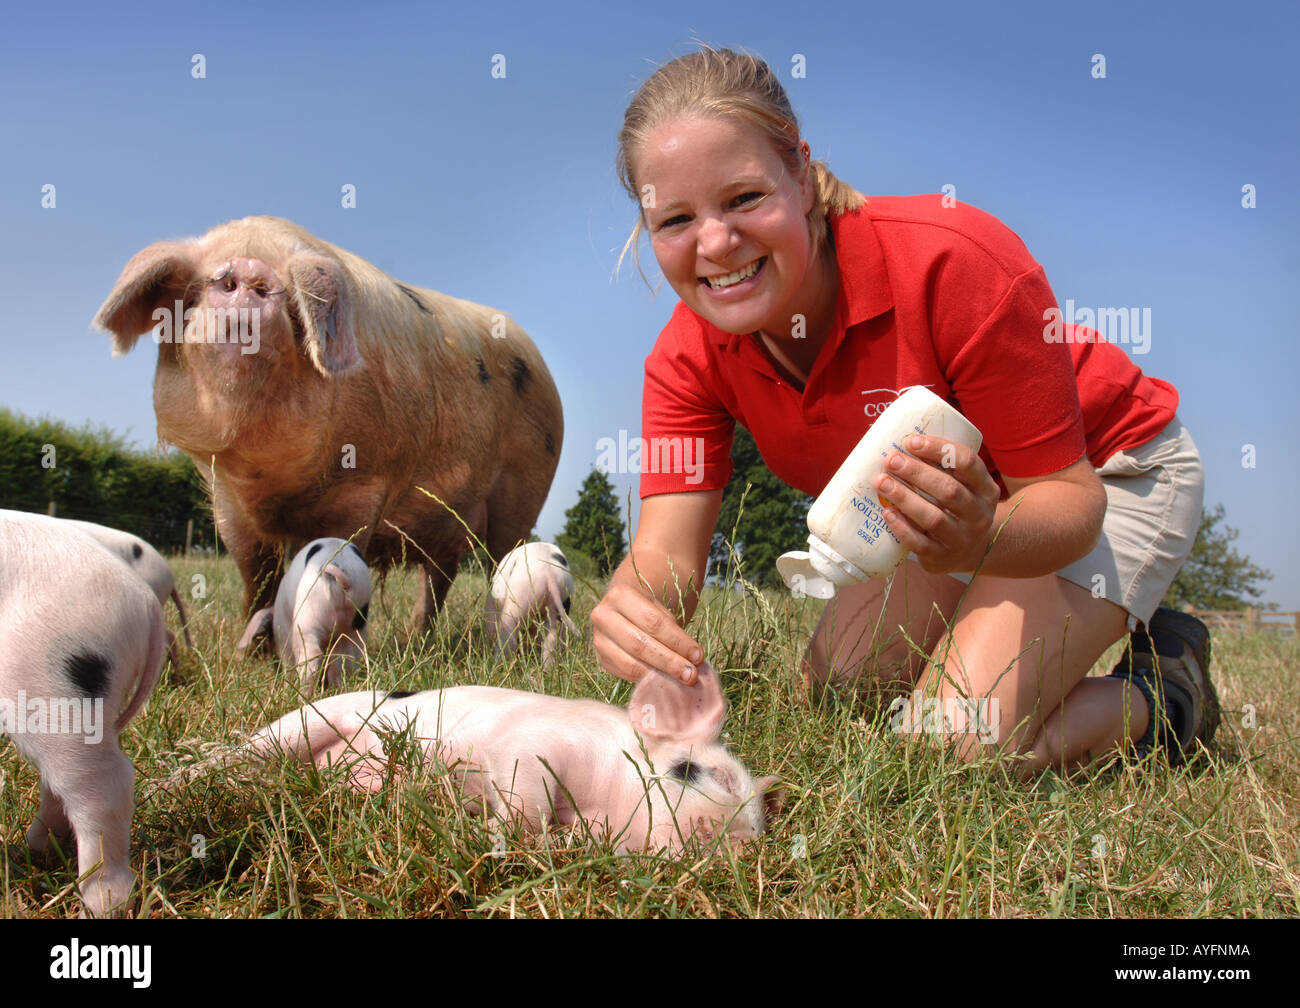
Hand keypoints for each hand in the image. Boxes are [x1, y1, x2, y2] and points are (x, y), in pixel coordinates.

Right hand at [591, 582, 704, 685]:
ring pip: (630, 663)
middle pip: (640, 644)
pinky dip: (646, 680)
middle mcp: (603, 616)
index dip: (677, 641)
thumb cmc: (648, 609)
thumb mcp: (660, 608)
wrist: (622, 610)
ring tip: (680, 680)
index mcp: (620, 595)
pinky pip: (625, 674)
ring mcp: (598, 639)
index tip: (698, 655)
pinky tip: (663, 681)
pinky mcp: (601, 658)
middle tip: (691, 674)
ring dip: (659, 675)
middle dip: (669, 661)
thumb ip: (673, 630)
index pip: (653, 622)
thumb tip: (692, 660)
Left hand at [874, 434, 1001, 574]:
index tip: (911, 441)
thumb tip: (898, 442)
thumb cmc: (957, 507)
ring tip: (882, 482)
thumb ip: (942, 467)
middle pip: (948, 490)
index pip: (967, 462)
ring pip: (934, 518)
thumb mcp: (963, 485)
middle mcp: (979, 514)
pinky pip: (920, 544)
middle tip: (891, 460)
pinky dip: (902, 527)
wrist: (971, 550)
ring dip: (905, 497)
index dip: (939, 449)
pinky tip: (887, 512)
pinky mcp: (942, 558)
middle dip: (916, 473)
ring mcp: (962, 539)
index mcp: (985, 488)